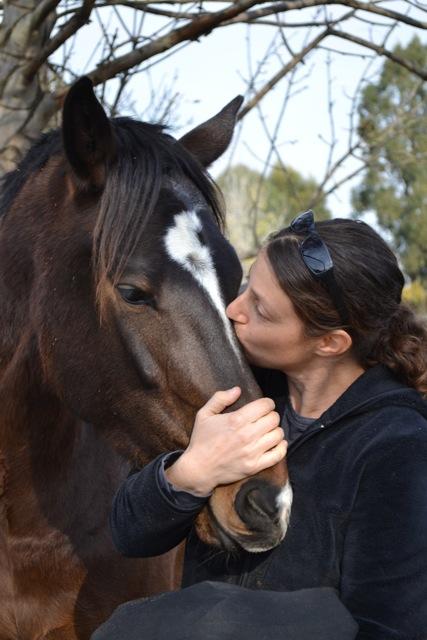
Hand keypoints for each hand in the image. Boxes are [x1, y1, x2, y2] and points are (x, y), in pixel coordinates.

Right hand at [165, 387, 286, 495]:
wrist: (199, 469)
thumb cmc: (201, 440)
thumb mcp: (204, 414)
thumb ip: (220, 398)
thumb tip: (238, 389)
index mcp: (236, 420)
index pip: (265, 405)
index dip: (267, 403)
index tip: (264, 406)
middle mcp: (246, 435)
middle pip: (274, 419)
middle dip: (271, 415)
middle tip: (265, 418)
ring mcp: (251, 452)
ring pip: (278, 435)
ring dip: (275, 430)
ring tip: (268, 430)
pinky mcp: (254, 466)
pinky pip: (278, 455)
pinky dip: (281, 447)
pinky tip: (276, 443)